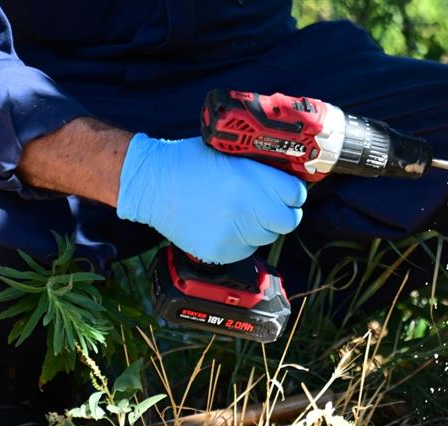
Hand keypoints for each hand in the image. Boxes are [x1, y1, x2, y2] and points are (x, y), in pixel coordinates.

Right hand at [116, 134, 306, 263]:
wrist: (151, 183)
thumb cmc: (189, 162)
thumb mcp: (231, 154)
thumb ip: (261, 168)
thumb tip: (288, 177)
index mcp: (251, 179)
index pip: (296, 194)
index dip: (291, 193)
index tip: (285, 193)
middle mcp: (246, 208)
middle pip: (288, 221)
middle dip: (282, 213)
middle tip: (268, 207)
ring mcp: (233, 233)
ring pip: (267, 237)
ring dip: (260, 227)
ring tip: (239, 212)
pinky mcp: (220, 251)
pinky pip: (246, 250)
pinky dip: (241, 241)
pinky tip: (224, 224)